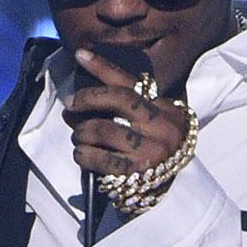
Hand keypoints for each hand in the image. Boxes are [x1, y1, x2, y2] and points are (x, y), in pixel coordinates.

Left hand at [62, 47, 189, 179]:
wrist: (177, 193)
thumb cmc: (157, 155)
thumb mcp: (153, 126)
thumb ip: (128, 110)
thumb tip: (81, 100)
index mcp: (166, 109)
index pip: (131, 82)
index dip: (103, 66)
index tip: (80, 53)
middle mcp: (162, 126)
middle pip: (118, 99)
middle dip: (88, 98)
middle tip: (70, 105)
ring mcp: (150, 150)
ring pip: (103, 129)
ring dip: (82, 132)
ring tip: (79, 137)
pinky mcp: (137, 173)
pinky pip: (100, 158)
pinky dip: (84, 155)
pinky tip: (82, 155)